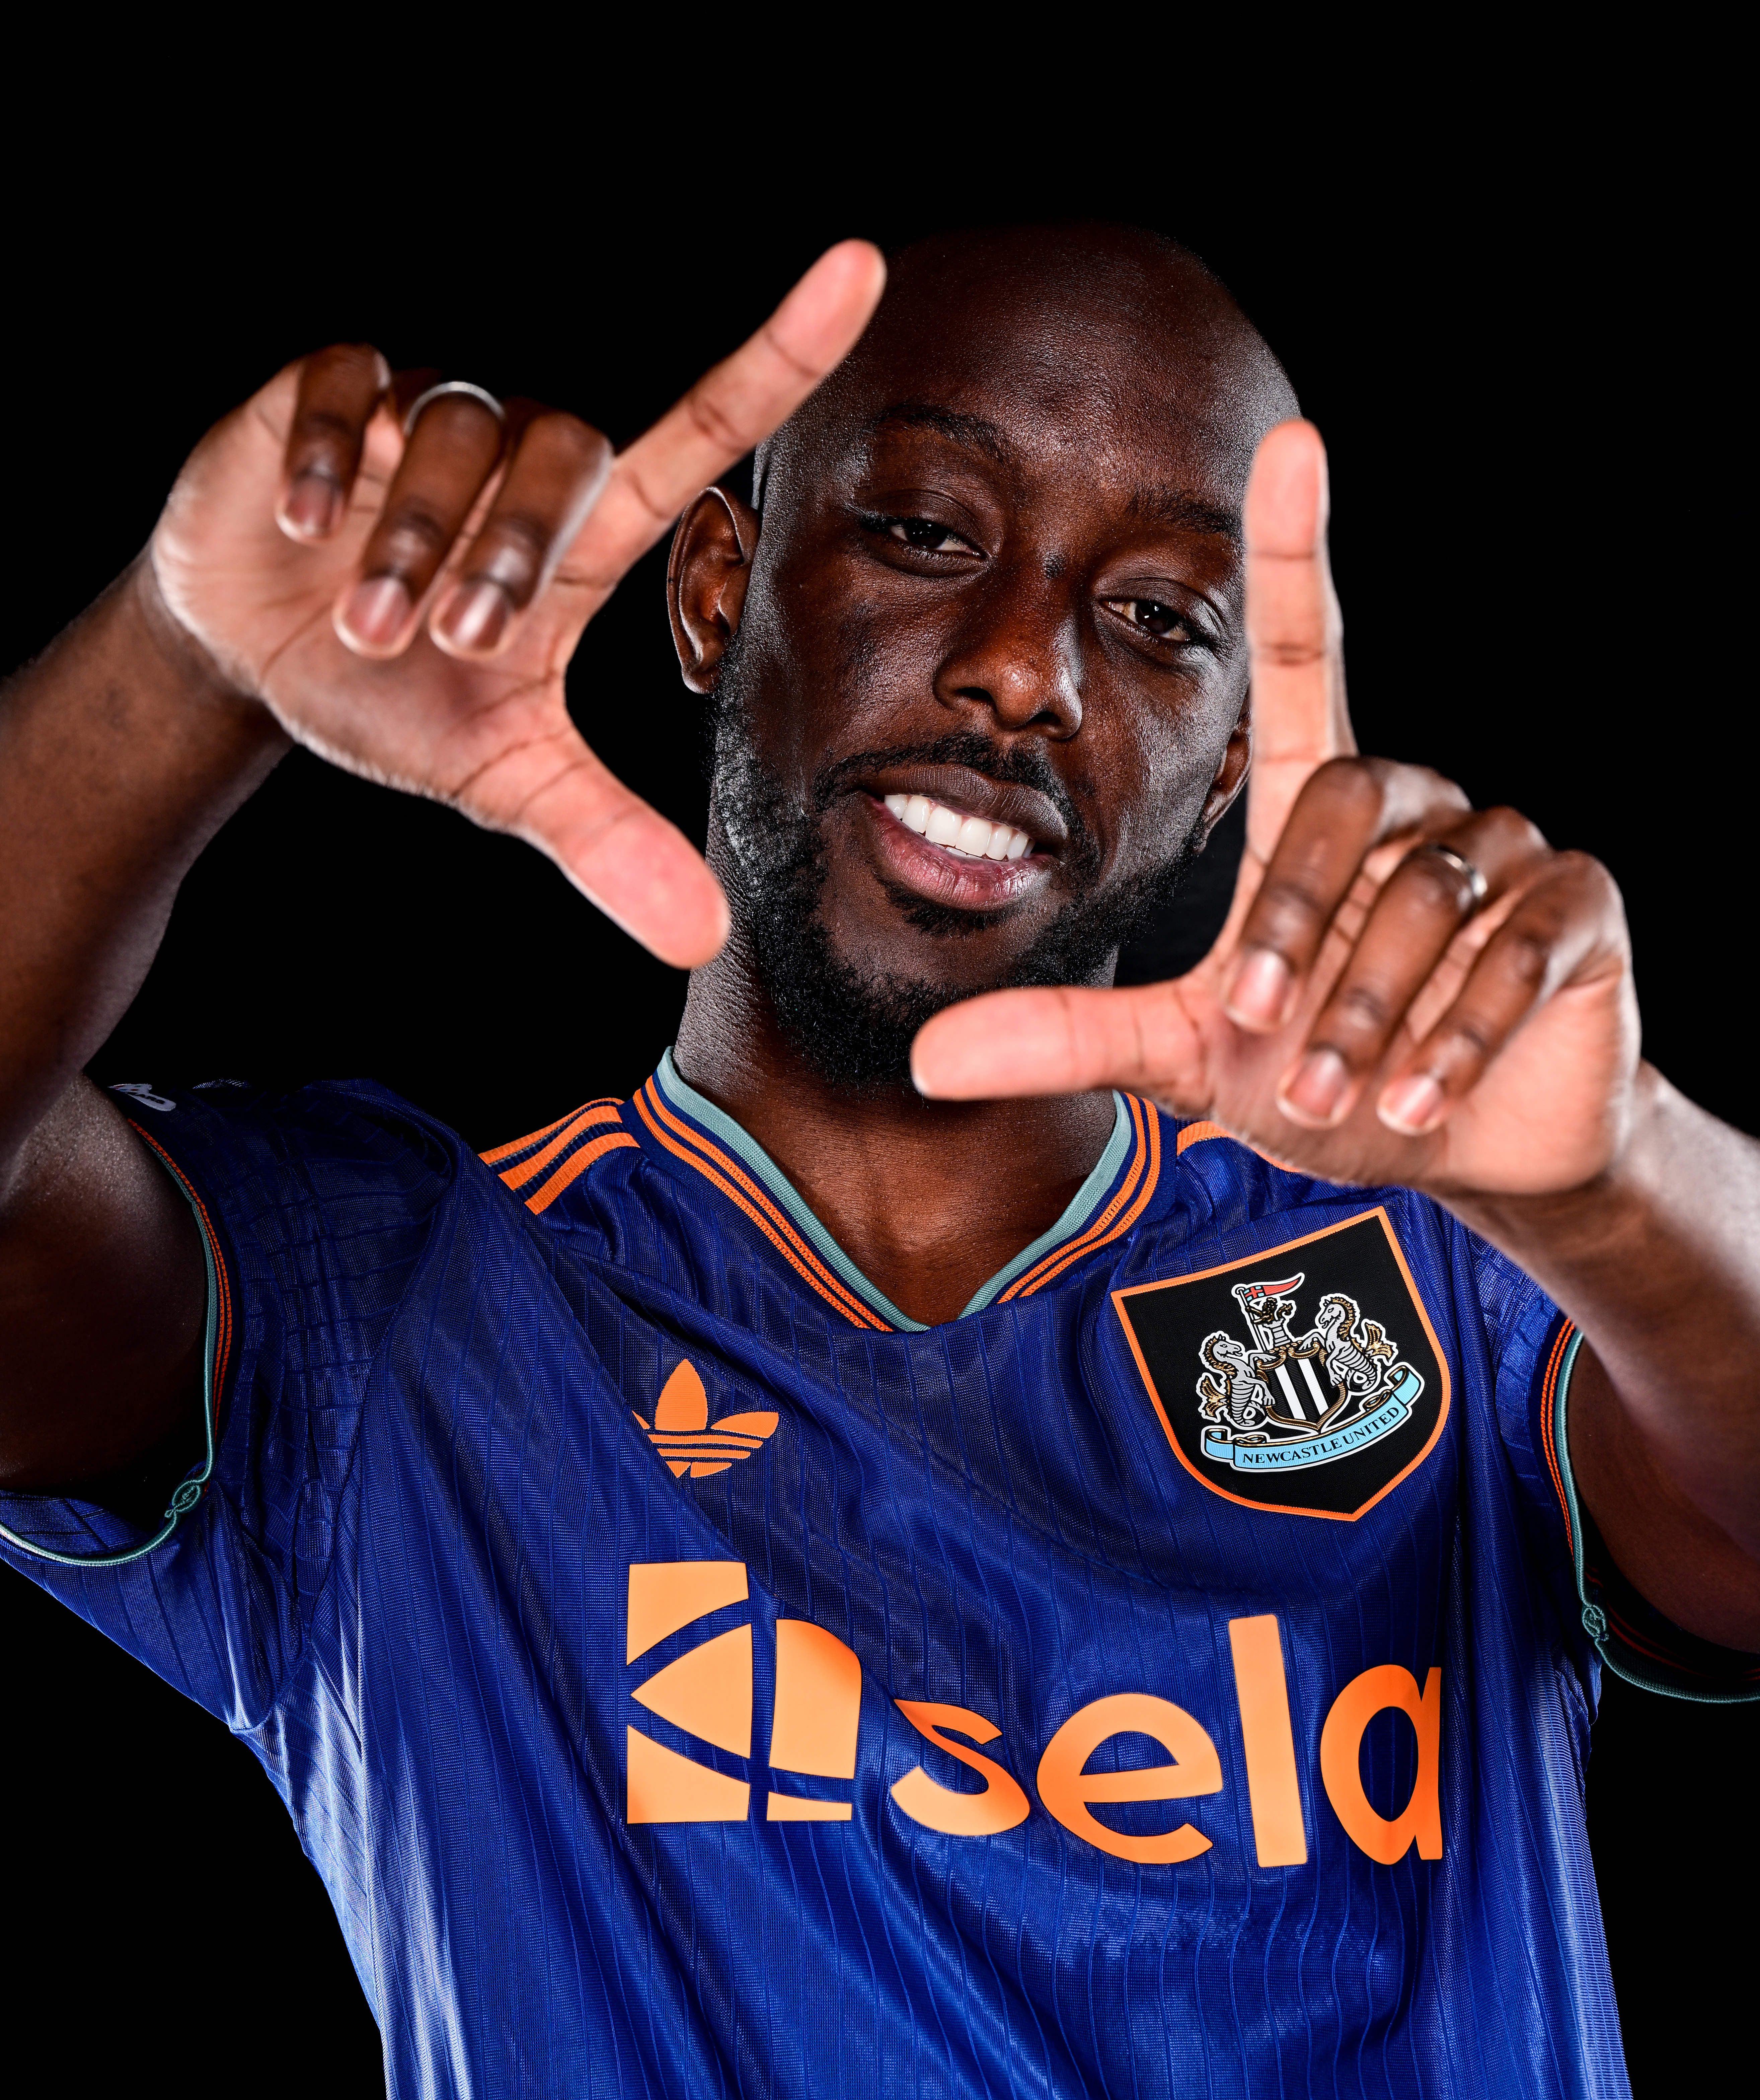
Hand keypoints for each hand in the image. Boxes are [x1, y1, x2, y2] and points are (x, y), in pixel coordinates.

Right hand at [148, 242, 885, 967]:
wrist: (263, 660)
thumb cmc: (404, 700)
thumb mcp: (505, 775)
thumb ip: (605, 839)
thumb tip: (703, 938)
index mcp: (585, 536)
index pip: (704, 426)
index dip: (782, 349)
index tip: (861, 271)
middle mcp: (520, 459)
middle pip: (564, 444)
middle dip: (509, 552)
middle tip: (454, 642)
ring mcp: (424, 415)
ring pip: (455, 426)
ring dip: (412, 538)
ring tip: (367, 624)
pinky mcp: (328, 389)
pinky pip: (347, 382)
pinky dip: (331, 460)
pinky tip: (304, 525)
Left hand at [911, 422, 1640, 1201]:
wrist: (1455, 1145)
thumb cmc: (1319, 1079)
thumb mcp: (1191, 1058)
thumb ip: (1073, 1039)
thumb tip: (925, 1061)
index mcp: (1314, 808)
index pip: (1300, 650)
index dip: (1295, 550)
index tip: (1294, 442)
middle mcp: (1407, 803)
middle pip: (1339, 806)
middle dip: (1299, 941)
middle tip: (1279, 1051)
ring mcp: (1500, 847)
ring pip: (1428, 892)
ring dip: (1372, 1011)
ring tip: (1345, 1096)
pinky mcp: (1577, 904)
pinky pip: (1519, 942)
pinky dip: (1465, 1030)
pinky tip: (1427, 1097)